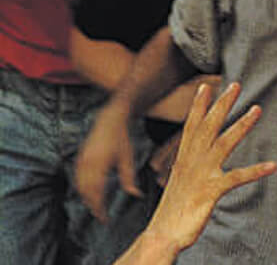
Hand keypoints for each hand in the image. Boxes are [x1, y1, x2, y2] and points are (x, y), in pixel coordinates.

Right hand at [75, 97, 140, 220]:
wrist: (110, 120)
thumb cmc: (121, 139)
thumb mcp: (128, 158)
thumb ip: (129, 178)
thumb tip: (136, 195)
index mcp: (99, 165)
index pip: (97, 193)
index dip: (99, 208)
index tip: (105, 219)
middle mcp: (87, 165)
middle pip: (86, 193)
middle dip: (92, 206)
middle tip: (101, 216)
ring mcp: (80, 161)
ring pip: (79, 187)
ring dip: (86, 199)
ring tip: (96, 207)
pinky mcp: (79, 159)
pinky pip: (77, 179)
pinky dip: (82, 189)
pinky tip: (89, 194)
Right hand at [141, 82, 274, 253]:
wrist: (162, 235)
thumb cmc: (174, 209)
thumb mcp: (181, 180)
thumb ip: (190, 165)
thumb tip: (197, 156)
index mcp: (184, 158)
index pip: (192, 126)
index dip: (199, 106)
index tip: (206, 86)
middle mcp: (192, 161)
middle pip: (209, 126)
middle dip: (222, 104)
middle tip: (236, 84)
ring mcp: (202, 174)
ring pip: (225, 143)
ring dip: (242, 125)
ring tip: (257, 109)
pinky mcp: (211, 191)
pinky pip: (237, 177)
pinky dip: (255, 171)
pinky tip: (272, 166)